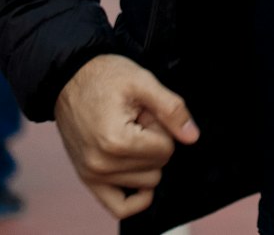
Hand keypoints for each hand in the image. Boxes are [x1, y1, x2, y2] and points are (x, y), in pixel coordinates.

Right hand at [55, 53, 199, 217]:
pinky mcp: (89, 180)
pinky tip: (138, 170)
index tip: (145, 112)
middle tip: (136, 120)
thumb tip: (192, 137)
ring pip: (146, 184)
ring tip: (127, 132)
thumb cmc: (105, 77)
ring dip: (143, 159)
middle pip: (157, 167)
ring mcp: (93, 176)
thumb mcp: (143, 81)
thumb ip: (172, 109)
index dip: (161, 126)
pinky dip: (136, 195)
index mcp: (116, 141)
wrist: (70, 78)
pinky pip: (121, 206)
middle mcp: (101, 165)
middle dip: (153, 142)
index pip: (166, 149)